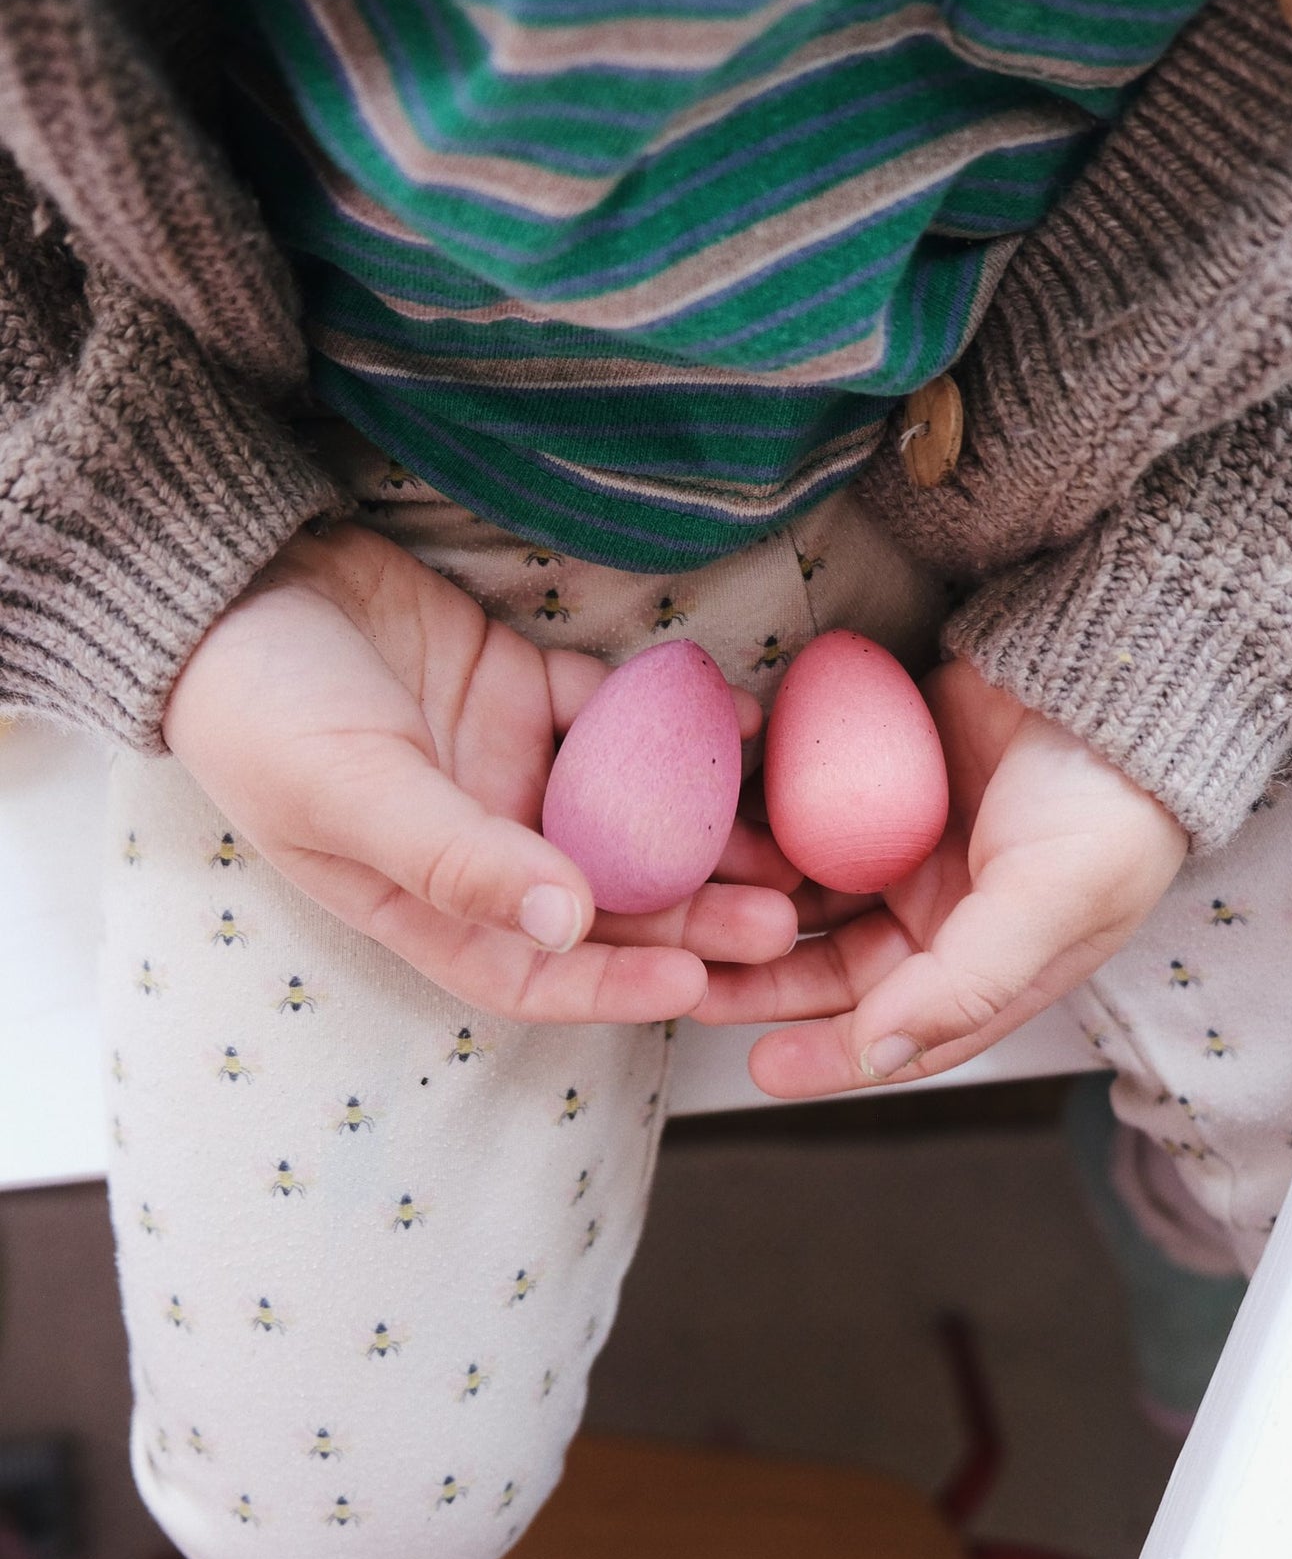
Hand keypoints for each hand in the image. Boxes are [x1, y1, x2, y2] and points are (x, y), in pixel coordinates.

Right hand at [162, 521, 797, 1023]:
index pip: (530, 973)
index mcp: (422, 902)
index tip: (695, 983)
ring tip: (789, 837)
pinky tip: (745, 725)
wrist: (236, 571)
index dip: (613, 987)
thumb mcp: (348, 791)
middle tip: (780, 916)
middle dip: (692, 914)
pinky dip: (680, 722)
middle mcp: (481, 849)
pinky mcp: (533, 693)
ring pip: (628, 817)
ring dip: (705, 830)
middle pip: (605, 902)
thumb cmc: (258, 705)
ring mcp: (513, 771)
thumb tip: (563, 924)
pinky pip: (621, 717)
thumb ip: (453, 857)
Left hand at [695, 656, 1187, 1093]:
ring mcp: (899, 840)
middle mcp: (937, 911)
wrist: (1117, 661)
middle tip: (690, 984)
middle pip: (829, 966)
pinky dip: (759, 816)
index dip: (829, 1056)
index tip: (759, 1068)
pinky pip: (799, 808)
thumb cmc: (1107, 799)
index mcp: (986, 961)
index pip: (896, 1030)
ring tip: (692, 900)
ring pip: (802, 889)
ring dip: (748, 898)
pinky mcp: (871, 773)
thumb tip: (875, 1056)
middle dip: (761, 980)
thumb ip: (964, 984)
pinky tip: (713, 823)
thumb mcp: (1050, 902)